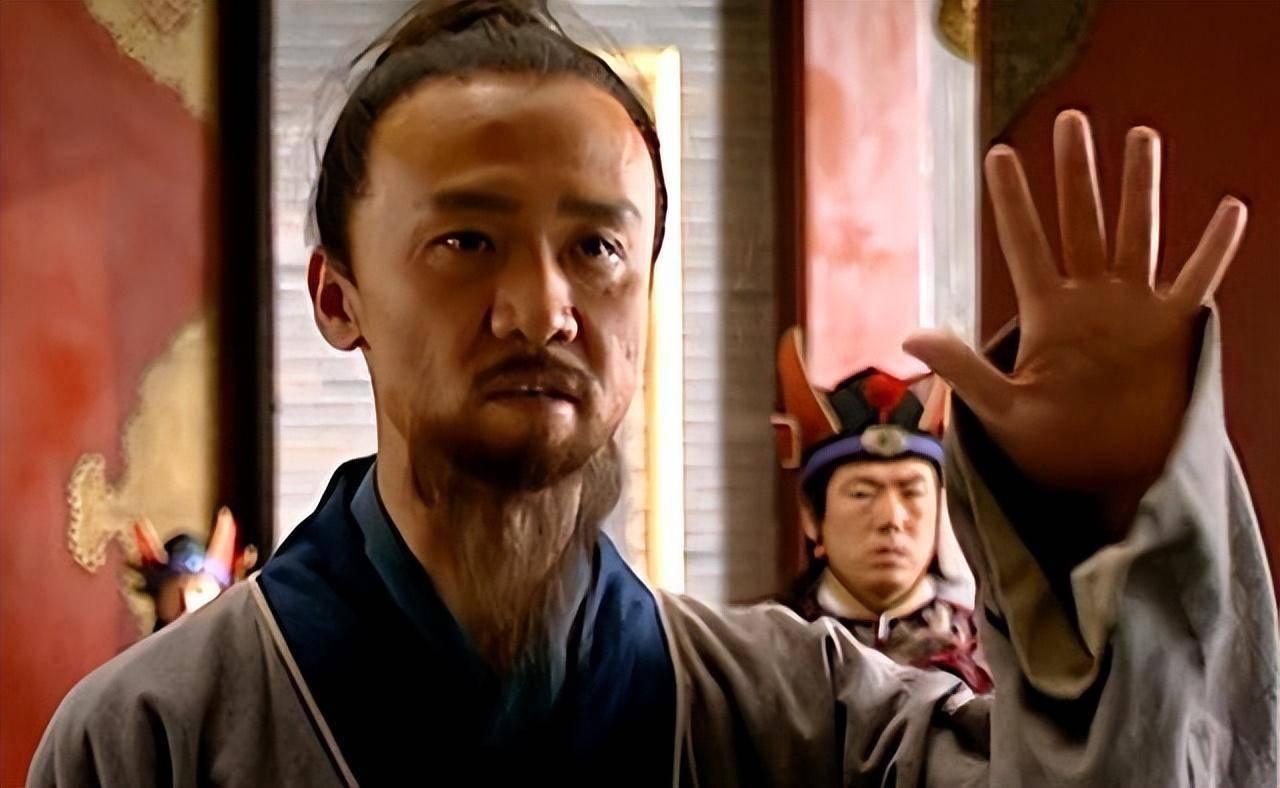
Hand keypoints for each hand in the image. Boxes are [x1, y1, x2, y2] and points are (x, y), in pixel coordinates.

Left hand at [904, 110, 1246, 529]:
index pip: (1024, 242)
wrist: (1100, 478)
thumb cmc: (1046, 447)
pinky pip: (1197, 282)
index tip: (998, 153)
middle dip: (1076, 173)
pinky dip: (1214, 250)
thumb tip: (907, 335)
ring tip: (1140, 134)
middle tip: (1069, 121)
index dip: (1012, 200)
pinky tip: (1231, 209)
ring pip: (1136, 233)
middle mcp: (1088, 299)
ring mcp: (1132, 309)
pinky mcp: (1172, 331)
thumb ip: (962, 368)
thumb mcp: (999, 409)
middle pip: (1081, 221)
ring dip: (1139, 187)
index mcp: (1044, 312)